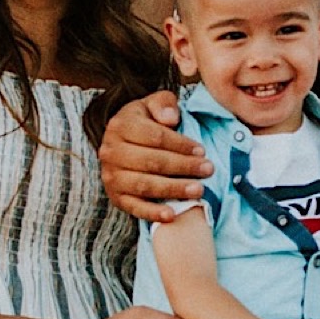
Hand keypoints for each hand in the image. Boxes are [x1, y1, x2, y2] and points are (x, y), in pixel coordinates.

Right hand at [99, 90, 210, 222]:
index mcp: (120, 125)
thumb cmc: (145, 121)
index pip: (154, 137)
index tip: (202, 150)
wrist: (123, 142)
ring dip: (173, 189)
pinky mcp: (115, 197)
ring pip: (145, 185)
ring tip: (199, 190)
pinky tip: (172, 215)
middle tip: (209, 170)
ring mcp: (111, 176)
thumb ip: (163, 104)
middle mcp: (110, 151)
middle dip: (183, 166)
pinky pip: (134, 207)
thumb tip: (171, 119)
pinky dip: (152, 213)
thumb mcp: (153, 104)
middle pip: (152, 162)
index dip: (180, 145)